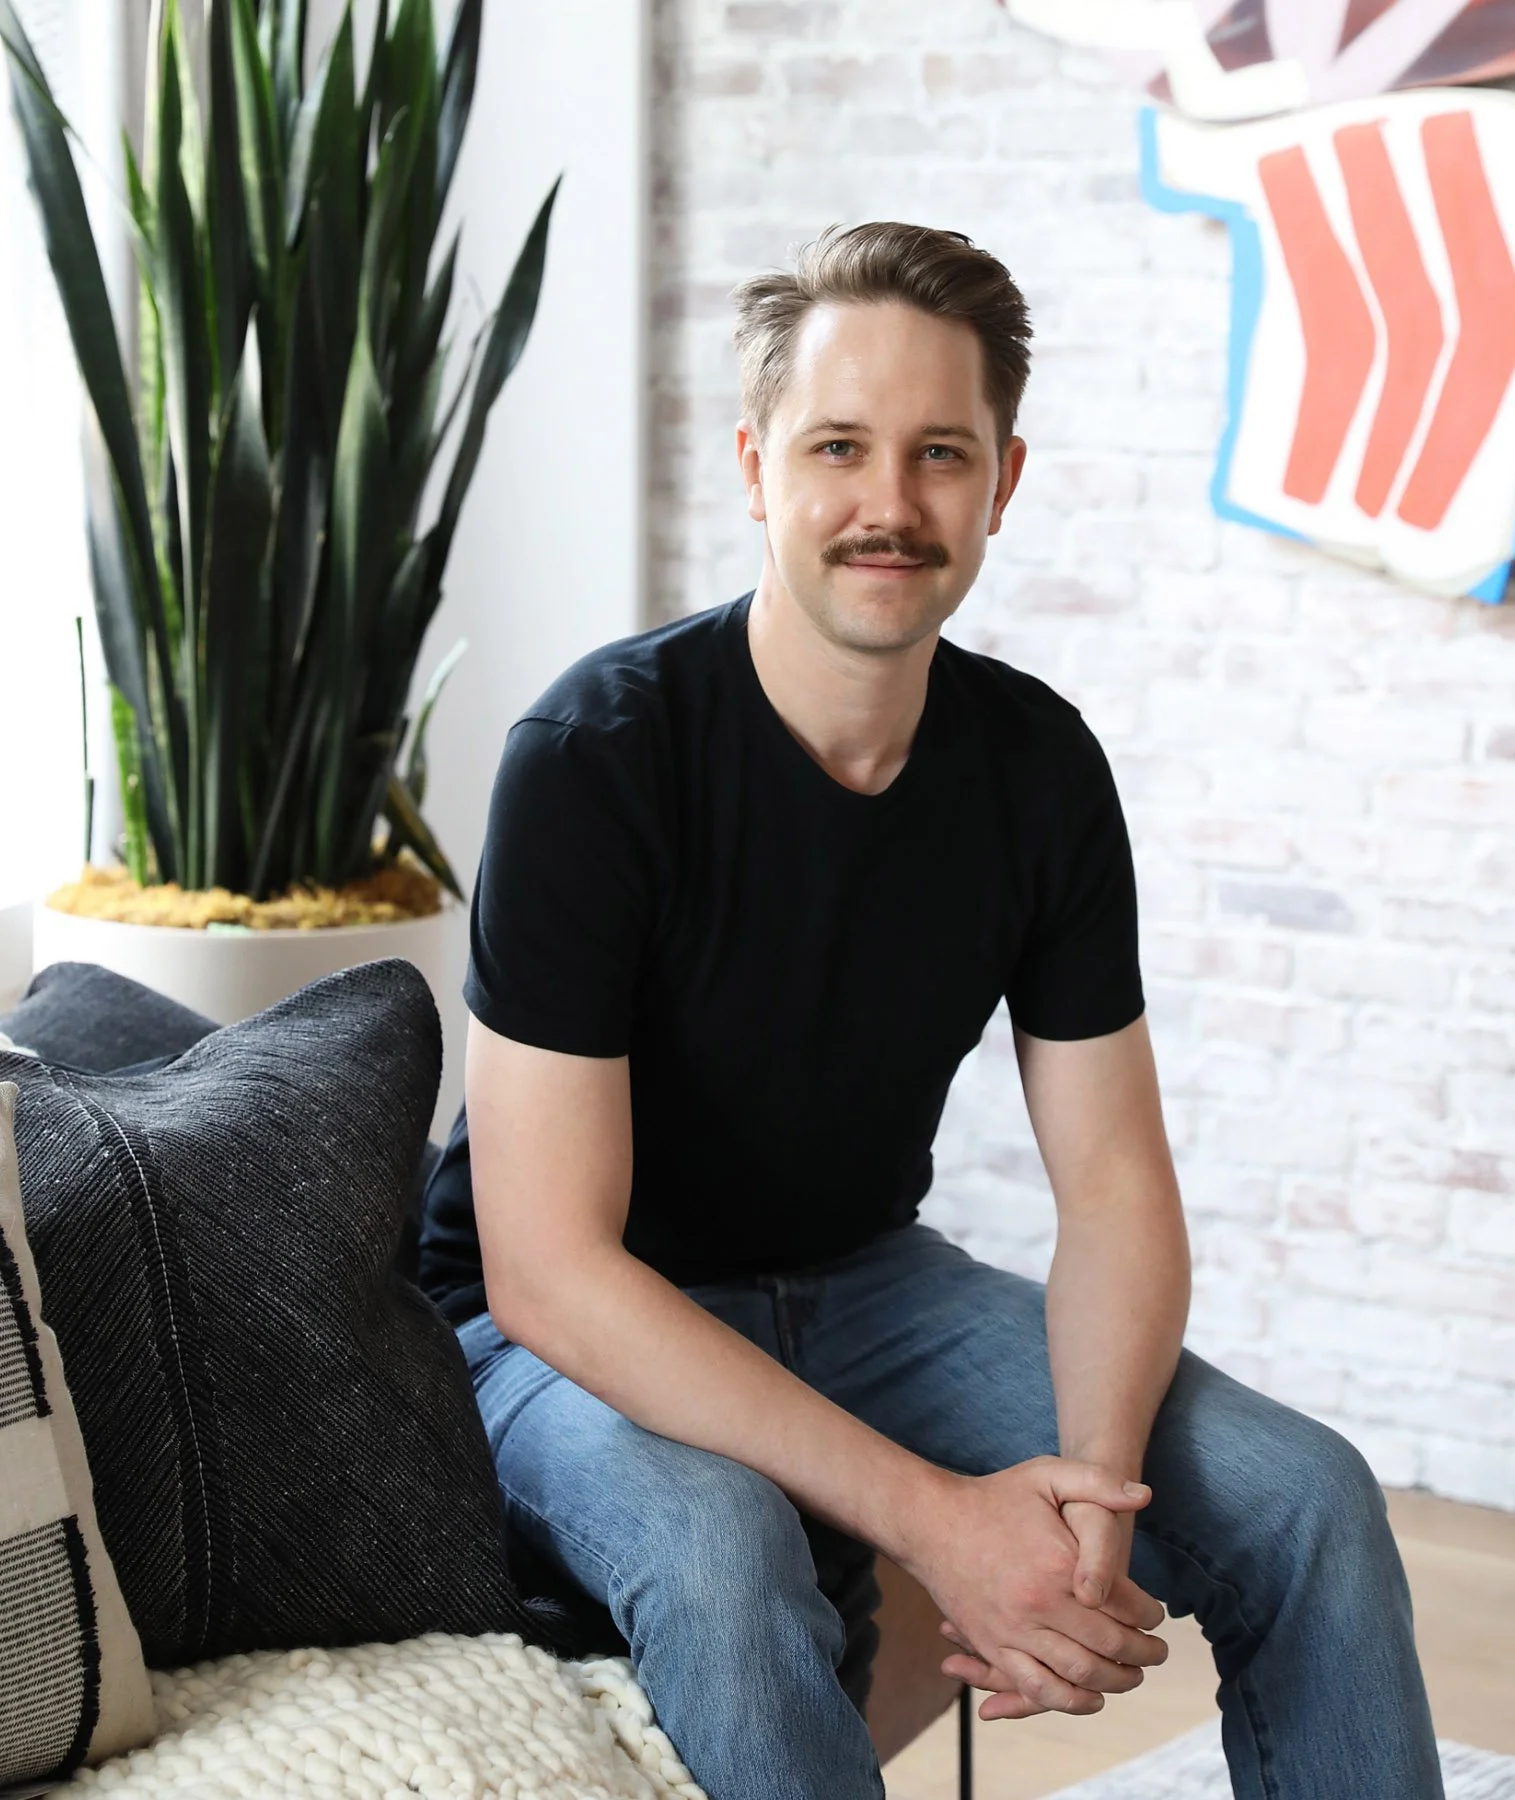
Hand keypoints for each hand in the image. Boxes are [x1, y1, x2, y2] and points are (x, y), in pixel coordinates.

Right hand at [903, 1457, 1167, 1721]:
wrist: (931, 1522)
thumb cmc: (995, 1497)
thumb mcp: (1047, 1474)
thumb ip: (1099, 1482)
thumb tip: (1145, 1496)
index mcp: (1060, 1564)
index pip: (1124, 1604)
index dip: (1150, 1615)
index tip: (1158, 1617)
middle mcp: (1039, 1604)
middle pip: (1108, 1645)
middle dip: (1142, 1653)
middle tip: (1156, 1653)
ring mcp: (1014, 1630)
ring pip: (1079, 1674)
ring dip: (1115, 1682)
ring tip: (1132, 1675)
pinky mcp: (993, 1646)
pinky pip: (1037, 1688)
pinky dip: (1070, 1702)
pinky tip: (1090, 1699)